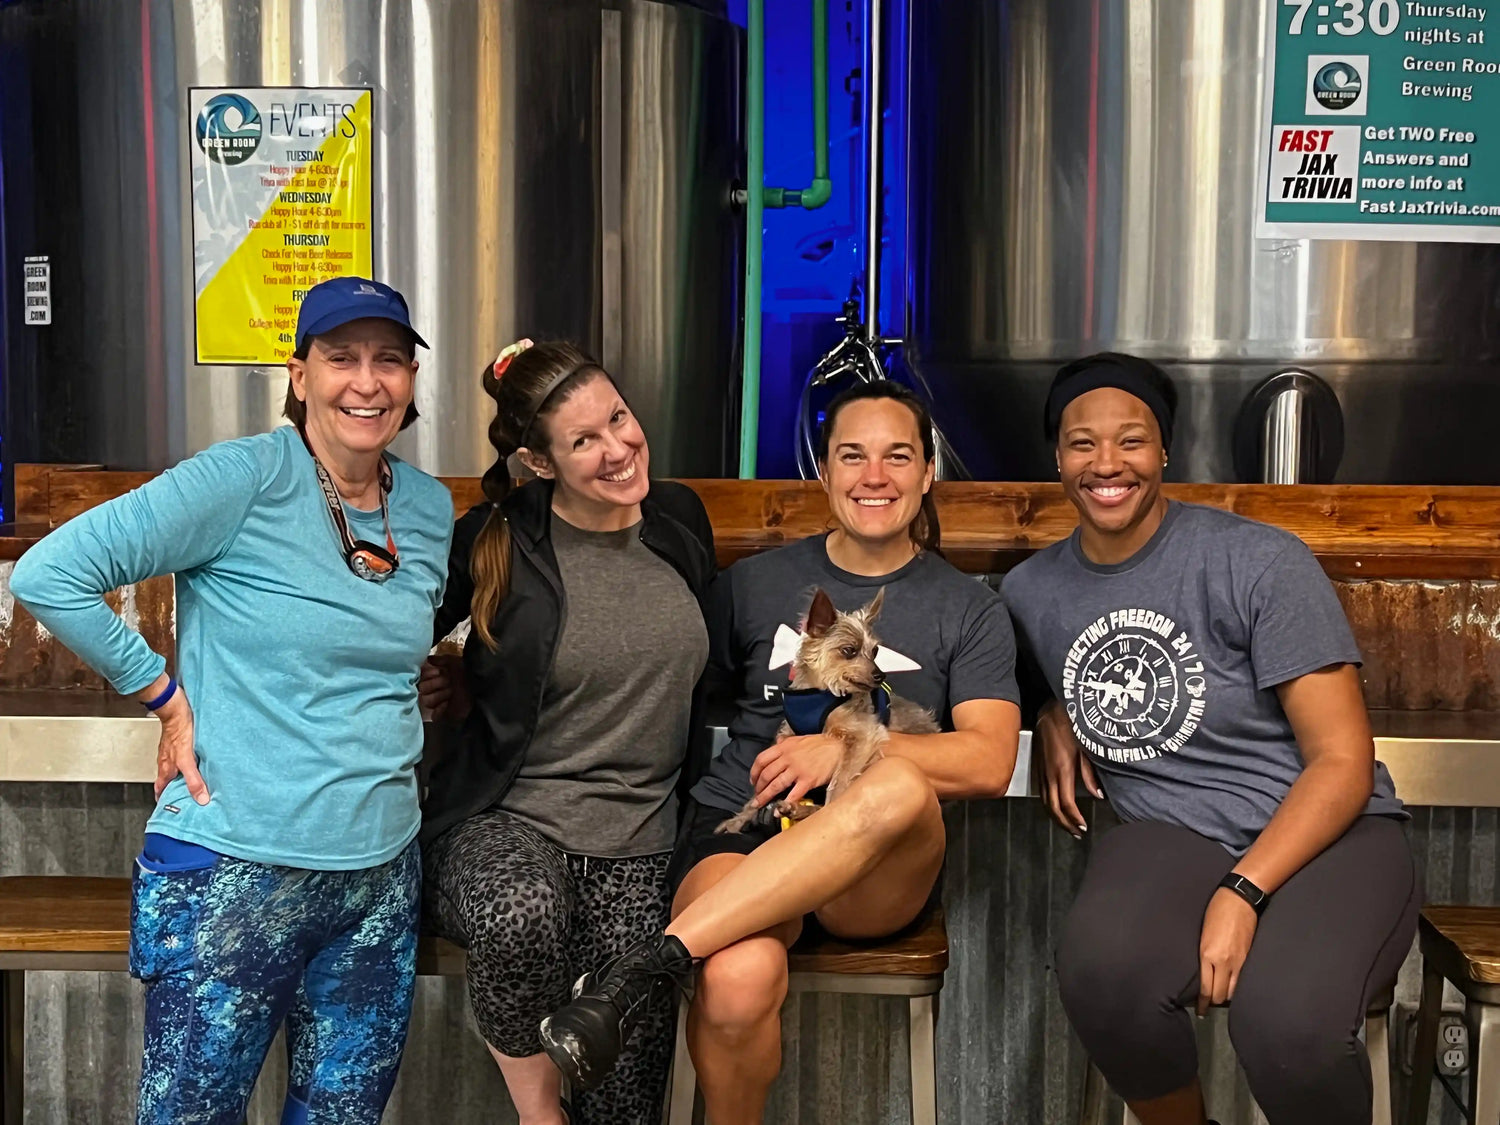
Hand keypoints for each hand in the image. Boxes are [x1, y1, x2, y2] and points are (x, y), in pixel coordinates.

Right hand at [152, 688, 207, 804]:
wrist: (177, 707)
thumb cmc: (178, 731)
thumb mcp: (187, 760)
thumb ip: (193, 779)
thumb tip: (201, 798)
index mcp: (166, 768)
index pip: (160, 790)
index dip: (164, 801)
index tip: (171, 810)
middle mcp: (167, 761)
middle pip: (169, 780)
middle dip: (177, 790)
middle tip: (188, 798)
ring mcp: (173, 751)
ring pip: (177, 768)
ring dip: (185, 776)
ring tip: (198, 782)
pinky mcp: (180, 741)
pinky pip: (184, 756)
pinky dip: (191, 762)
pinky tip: (200, 760)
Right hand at [419, 654, 470, 720]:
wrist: (481, 686)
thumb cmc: (468, 672)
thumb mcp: (455, 662)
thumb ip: (440, 659)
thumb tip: (427, 659)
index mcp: (434, 677)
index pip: (420, 677)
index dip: (427, 674)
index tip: (439, 671)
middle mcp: (433, 690)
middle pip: (422, 689)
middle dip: (435, 684)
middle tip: (448, 681)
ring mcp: (437, 703)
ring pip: (426, 701)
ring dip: (439, 695)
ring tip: (451, 691)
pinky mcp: (443, 714)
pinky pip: (434, 715)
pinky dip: (439, 710)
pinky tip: (447, 703)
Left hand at [749, 733, 844, 806]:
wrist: (839, 747)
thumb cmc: (820, 743)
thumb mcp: (800, 738)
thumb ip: (786, 742)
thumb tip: (777, 743)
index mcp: (784, 747)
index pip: (761, 760)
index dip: (754, 772)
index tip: (753, 780)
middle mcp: (788, 758)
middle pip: (766, 774)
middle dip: (758, 787)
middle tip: (756, 795)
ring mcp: (798, 769)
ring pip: (776, 785)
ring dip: (765, 796)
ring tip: (760, 804)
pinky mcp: (808, 780)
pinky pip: (794, 794)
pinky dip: (785, 803)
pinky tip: (779, 809)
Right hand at [1037, 702, 1100, 836]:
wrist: (1049, 711)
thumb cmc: (1070, 725)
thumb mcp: (1085, 748)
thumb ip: (1090, 773)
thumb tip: (1098, 795)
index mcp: (1062, 770)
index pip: (1066, 803)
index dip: (1074, 818)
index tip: (1083, 826)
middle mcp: (1049, 774)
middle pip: (1053, 808)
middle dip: (1065, 824)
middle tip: (1077, 834)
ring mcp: (1041, 771)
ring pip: (1045, 803)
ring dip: (1056, 818)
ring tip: (1068, 827)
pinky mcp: (1037, 768)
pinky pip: (1041, 793)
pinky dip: (1048, 806)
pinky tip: (1056, 809)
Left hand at [1197, 887, 1258, 1015]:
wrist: (1239, 899)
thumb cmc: (1215, 912)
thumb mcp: (1202, 934)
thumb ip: (1204, 955)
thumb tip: (1204, 972)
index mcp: (1207, 954)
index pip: (1206, 988)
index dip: (1203, 1004)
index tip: (1200, 1012)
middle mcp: (1223, 961)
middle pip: (1220, 996)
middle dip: (1214, 1002)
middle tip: (1209, 1003)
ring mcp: (1239, 961)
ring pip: (1233, 991)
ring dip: (1226, 996)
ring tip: (1220, 995)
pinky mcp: (1249, 958)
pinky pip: (1242, 980)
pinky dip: (1235, 987)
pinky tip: (1231, 985)